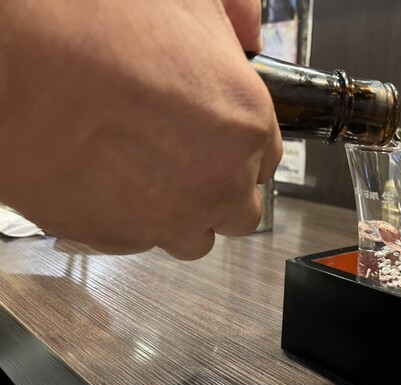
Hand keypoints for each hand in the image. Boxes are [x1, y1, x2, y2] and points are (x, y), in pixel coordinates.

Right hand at [0, 0, 281, 259]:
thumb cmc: (93, 20)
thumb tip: (249, 31)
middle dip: (221, 190)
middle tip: (187, 160)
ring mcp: (167, 220)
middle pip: (239, 211)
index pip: (268, 161)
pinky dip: (131, 220)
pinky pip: (139, 241)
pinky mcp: (115, 239)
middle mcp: (217, 184)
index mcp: (247, 127)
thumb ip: (236, 17)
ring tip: (144, 175)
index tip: (222, 141)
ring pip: (191, 236)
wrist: (9, 57)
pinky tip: (106, 182)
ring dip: (180, 213)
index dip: (243, 149)